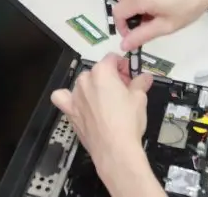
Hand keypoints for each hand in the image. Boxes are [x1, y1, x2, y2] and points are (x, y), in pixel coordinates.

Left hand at [51, 55, 153, 177]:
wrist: (115, 149)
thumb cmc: (127, 122)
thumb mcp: (140, 98)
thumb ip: (140, 83)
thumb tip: (145, 77)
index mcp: (102, 72)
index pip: (113, 59)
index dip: (124, 66)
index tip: (131, 76)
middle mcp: (85, 80)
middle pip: (99, 71)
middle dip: (112, 78)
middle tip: (124, 91)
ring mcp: (75, 96)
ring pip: (83, 83)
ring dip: (94, 87)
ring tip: (107, 101)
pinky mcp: (70, 111)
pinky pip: (62, 97)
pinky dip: (69, 97)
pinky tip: (79, 103)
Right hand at [114, 0, 207, 49]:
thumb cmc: (190, 5)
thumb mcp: (166, 25)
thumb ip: (142, 36)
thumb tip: (123, 45)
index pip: (117, 14)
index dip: (123, 28)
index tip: (136, 35)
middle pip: (124, 4)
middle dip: (134, 17)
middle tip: (154, 23)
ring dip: (140, 6)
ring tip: (161, 11)